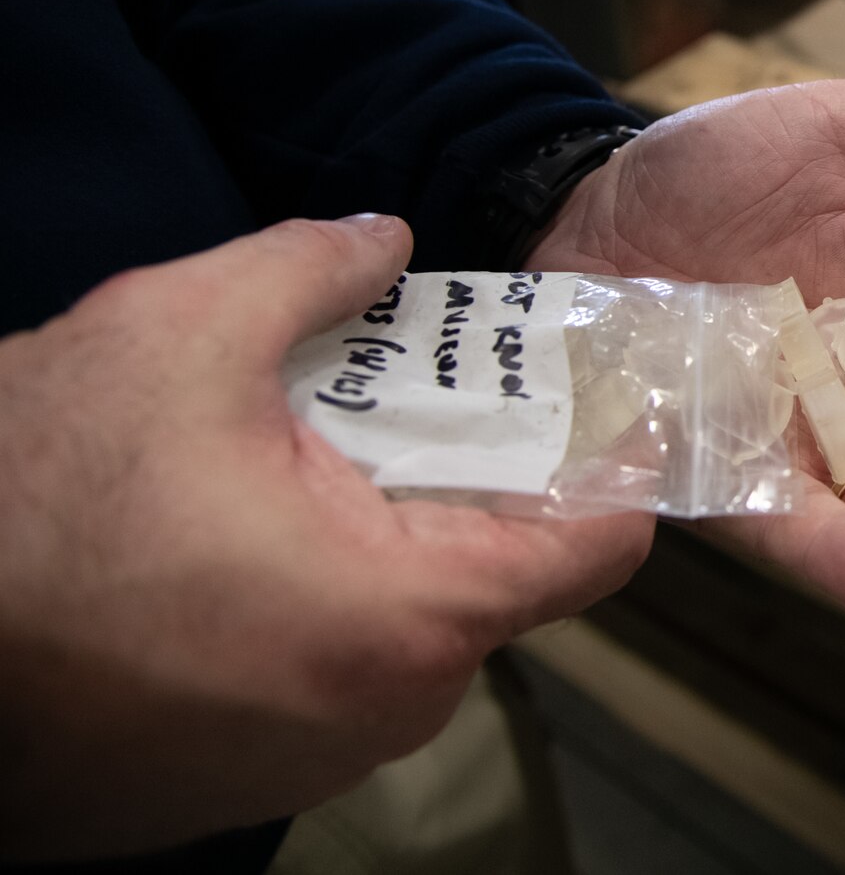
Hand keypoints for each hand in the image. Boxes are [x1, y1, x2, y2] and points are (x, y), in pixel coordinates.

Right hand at [0, 217, 651, 860]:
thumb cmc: (29, 503)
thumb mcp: (175, 332)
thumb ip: (314, 266)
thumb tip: (387, 238)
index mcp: (408, 614)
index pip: (598, 548)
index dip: (610, 465)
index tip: (602, 406)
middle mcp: (386, 710)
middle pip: (502, 580)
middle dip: (472, 488)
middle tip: (419, 406)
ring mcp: (316, 760)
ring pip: (414, 629)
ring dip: (386, 545)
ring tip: (308, 465)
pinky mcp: (247, 783)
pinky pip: (335, 679)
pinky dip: (320, 608)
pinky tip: (241, 543)